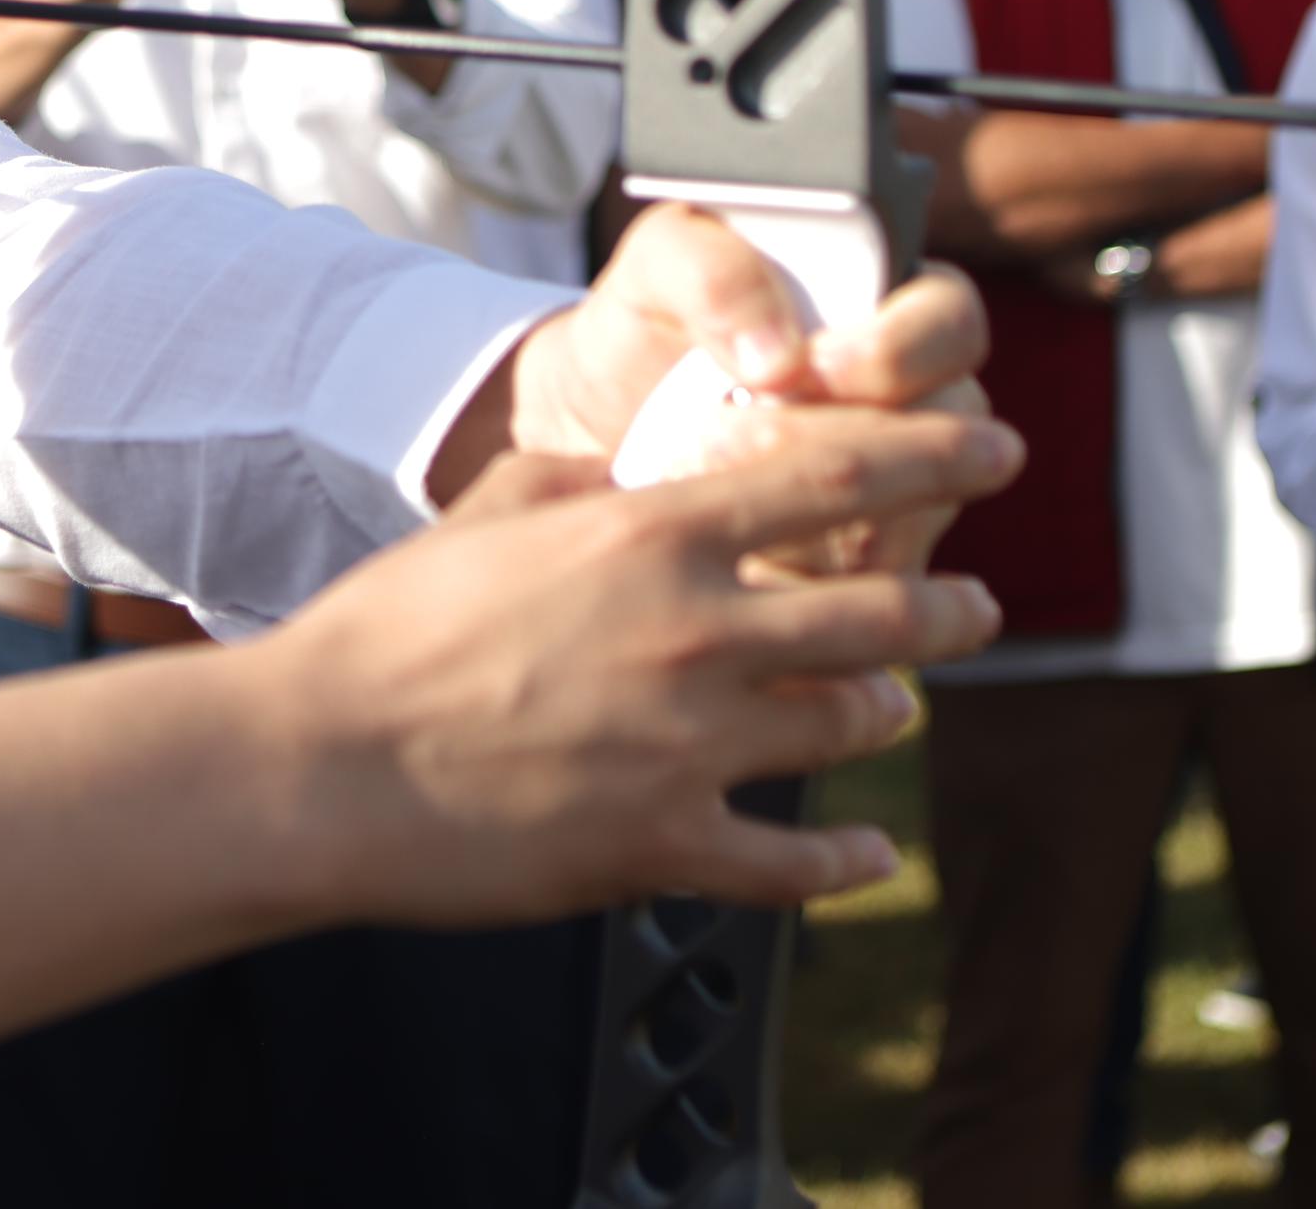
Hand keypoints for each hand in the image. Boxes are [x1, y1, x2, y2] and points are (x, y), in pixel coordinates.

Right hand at [258, 423, 1016, 922]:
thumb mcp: (480, 514)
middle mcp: (694, 634)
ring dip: (887, 710)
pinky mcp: (663, 847)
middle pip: (877, 610)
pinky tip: (872, 858)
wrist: (320, 764)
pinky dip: (845, 864)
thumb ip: (572, 486)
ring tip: (895, 706)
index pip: (835, 480)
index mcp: (651, 537)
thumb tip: (616, 482)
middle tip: (978, 605)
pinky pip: (792, 862)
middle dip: (949, 607)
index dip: (934, 457)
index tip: (994, 450)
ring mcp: (688, 748)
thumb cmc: (384, 633)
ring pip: (847, 726)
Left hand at [446, 208, 998, 576]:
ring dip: (805, 516)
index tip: (809, 367)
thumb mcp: (659, 268)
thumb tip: (779, 355)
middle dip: (845, 444)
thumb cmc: (643, 327)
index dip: (901, 347)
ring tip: (697, 483)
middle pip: (956, 433)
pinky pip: (865, 597)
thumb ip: (717, 271)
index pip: (952, 319)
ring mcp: (899, 497)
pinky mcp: (858, 576)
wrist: (583, 427)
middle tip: (737, 434)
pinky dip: (785, 572)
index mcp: (885, 308)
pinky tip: (718, 549)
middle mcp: (913, 404)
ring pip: (909, 522)